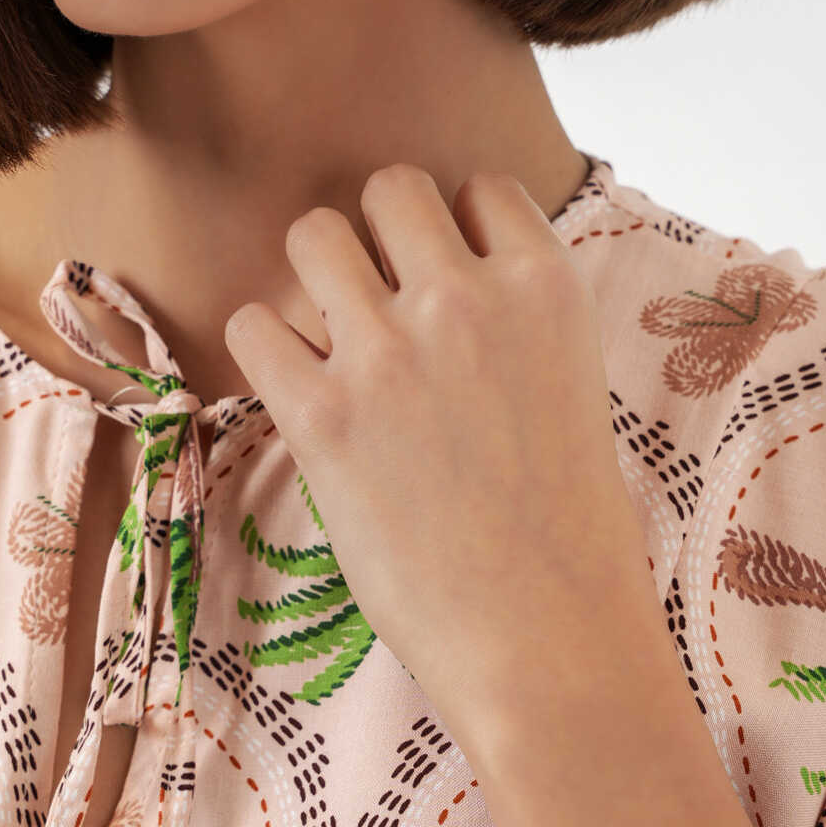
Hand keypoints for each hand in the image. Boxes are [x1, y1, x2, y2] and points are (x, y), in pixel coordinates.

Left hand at [222, 164, 653, 744]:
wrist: (546, 637)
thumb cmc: (568, 538)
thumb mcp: (571, 396)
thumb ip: (515, 329)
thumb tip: (445, 298)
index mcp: (546, 288)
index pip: (479, 190)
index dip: (455, 234)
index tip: (448, 290)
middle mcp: (467, 299)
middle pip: (389, 188)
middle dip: (378, 238)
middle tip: (379, 308)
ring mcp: (390, 353)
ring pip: (313, 234)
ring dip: (314, 280)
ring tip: (331, 345)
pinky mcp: (323, 417)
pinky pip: (254, 327)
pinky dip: (265, 352)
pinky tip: (296, 395)